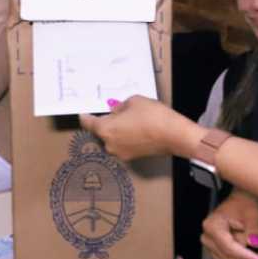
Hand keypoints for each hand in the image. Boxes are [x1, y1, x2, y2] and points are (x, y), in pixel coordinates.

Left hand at [79, 96, 197, 160]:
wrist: (174, 135)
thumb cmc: (153, 116)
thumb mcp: (134, 101)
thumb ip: (119, 106)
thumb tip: (115, 111)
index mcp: (105, 130)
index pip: (88, 123)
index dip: (85, 117)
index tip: (83, 113)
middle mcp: (109, 145)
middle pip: (101, 131)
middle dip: (106, 121)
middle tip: (116, 111)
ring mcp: (121, 153)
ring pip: (112, 138)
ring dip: (117, 130)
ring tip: (131, 119)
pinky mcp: (132, 157)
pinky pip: (123, 144)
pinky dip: (125, 136)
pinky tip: (137, 128)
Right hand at [201, 190, 257, 258]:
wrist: (241, 201)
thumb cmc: (245, 203)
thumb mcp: (252, 213)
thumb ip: (253, 229)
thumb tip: (255, 244)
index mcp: (212, 226)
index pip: (229, 247)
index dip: (246, 257)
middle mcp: (209, 239)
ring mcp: (213, 248)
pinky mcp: (220, 255)